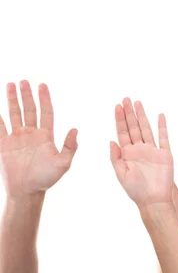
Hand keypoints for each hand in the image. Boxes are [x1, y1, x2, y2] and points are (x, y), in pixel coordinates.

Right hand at [0, 81, 77, 195]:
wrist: (28, 191)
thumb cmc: (47, 178)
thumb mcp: (63, 163)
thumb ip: (70, 147)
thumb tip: (76, 129)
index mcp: (46, 135)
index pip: (45, 112)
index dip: (44, 99)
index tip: (42, 85)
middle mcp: (31, 134)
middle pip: (29, 109)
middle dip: (26, 95)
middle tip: (23, 81)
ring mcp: (17, 138)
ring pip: (14, 114)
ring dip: (11, 100)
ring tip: (10, 84)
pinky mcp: (4, 145)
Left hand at [110, 98, 173, 207]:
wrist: (153, 200)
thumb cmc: (136, 191)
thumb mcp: (120, 175)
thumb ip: (115, 158)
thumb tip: (111, 141)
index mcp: (127, 154)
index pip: (122, 132)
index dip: (119, 119)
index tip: (117, 106)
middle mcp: (139, 150)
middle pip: (133, 127)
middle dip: (129, 113)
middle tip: (126, 99)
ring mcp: (152, 151)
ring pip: (146, 129)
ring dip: (142, 116)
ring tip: (138, 102)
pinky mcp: (165, 154)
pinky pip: (163, 137)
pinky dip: (162, 126)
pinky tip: (160, 116)